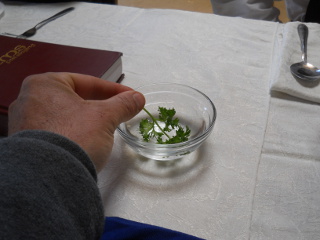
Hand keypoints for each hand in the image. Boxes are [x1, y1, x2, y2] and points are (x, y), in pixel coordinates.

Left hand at [8, 72, 144, 171]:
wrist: (50, 178)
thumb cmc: (74, 137)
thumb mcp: (105, 117)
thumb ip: (123, 104)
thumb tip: (137, 98)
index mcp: (44, 84)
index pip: (86, 82)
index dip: (113, 89)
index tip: (129, 96)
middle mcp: (28, 100)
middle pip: (75, 98)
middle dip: (99, 104)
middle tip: (119, 110)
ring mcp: (25, 123)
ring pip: (66, 115)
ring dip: (87, 119)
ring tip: (105, 126)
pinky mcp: (28, 143)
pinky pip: (57, 131)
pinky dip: (73, 132)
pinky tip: (86, 140)